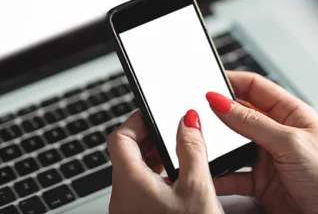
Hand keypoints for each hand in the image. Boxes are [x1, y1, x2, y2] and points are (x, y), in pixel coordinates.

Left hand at [107, 109, 221, 213]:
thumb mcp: (198, 188)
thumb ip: (191, 149)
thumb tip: (188, 120)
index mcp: (129, 184)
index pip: (120, 137)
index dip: (138, 120)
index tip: (157, 113)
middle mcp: (122, 199)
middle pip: (125, 154)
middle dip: (150, 138)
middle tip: (173, 130)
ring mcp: (129, 211)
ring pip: (133, 172)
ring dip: (154, 158)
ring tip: (180, 153)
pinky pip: (140, 189)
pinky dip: (156, 176)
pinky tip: (179, 180)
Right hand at [208, 71, 317, 213]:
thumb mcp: (290, 143)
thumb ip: (253, 122)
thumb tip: (222, 102)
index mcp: (291, 113)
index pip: (256, 87)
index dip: (231, 82)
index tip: (207, 83)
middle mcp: (278, 132)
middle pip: (240, 114)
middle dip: (218, 114)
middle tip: (198, 114)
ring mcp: (267, 157)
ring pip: (232, 145)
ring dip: (217, 146)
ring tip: (200, 143)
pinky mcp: (260, 182)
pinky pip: (232, 174)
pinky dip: (219, 175)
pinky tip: (209, 174)